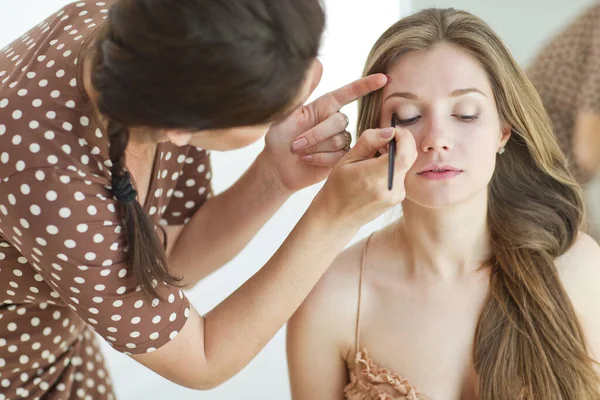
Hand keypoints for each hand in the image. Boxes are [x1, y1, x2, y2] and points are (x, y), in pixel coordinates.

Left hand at [260, 60, 388, 191]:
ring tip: (300, 152)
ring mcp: (340, 140)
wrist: (278, 167)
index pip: (349, 93)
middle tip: (296, 144)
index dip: (366, 85)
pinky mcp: (342, 158)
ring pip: (339, 139)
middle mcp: (335, 121)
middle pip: (339, 121)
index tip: (383, 78)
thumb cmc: (279, 138)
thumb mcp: (286, 112)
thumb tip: (317, 62)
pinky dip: (321, 158)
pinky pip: (339, 155)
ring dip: (316, 147)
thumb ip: (302, 91)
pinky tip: (308, 159)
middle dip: (316, 134)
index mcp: (324, 106)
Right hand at [312, 126, 417, 227]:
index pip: (405, 152)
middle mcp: (390, 188)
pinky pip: (402, 174)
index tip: (393, 130)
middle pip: (409, 156)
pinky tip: (377, 169)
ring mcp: (396, 195)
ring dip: (397, 154)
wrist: (337, 216)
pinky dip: (394, 166)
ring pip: (406, 164)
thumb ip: (369, 141)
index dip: (404, 137)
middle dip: (402, 142)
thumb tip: (389, 131)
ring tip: (377, 155)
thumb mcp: (347, 159)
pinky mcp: (397, 198)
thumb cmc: (338, 187)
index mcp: (375, 177)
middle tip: (385, 138)